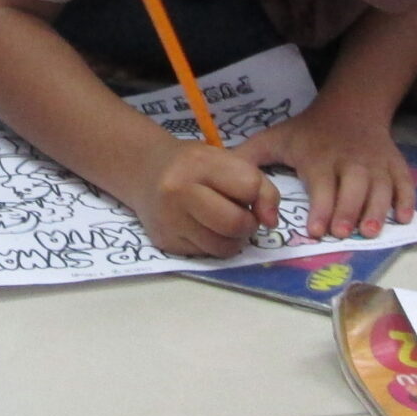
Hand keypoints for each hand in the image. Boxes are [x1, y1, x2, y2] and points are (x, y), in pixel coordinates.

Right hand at [127, 140, 279, 256]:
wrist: (145, 172)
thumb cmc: (193, 165)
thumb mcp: (226, 160)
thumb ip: (259, 185)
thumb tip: (271, 223)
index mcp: (199, 163)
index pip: (248, 186)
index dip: (259, 195)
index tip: (251, 196)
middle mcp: (178, 191)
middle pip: (235, 223)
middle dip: (249, 225)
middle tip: (243, 217)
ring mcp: (169, 220)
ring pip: (223, 247)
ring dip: (234, 240)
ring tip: (226, 224)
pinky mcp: (165, 242)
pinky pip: (206, 255)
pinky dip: (214, 245)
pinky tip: (206, 229)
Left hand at [237, 105, 413, 237]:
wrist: (351, 106)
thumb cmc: (308, 131)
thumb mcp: (276, 138)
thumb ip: (249, 158)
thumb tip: (221, 179)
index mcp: (319, 157)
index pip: (322, 183)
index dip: (321, 207)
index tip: (318, 229)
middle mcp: (349, 160)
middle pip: (354, 186)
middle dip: (349, 210)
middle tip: (344, 234)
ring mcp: (375, 162)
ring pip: (380, 187)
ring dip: (377, 209)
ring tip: (371, 232)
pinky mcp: (394, 163)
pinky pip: (404, 182)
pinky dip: (406, 200)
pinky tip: (403, 218)